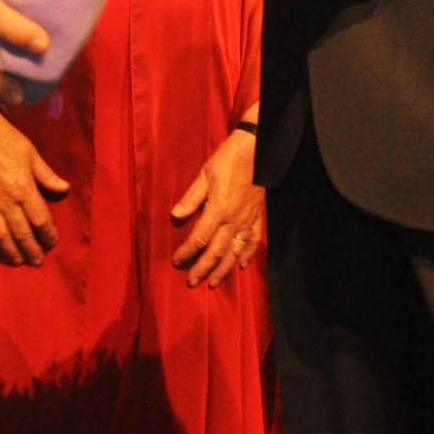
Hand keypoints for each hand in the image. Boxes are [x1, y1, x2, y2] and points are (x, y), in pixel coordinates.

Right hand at [0, 113, 68, 265]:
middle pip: (22, 234)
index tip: (53, 242)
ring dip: (11, 253)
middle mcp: (6, 201)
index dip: (48, 235)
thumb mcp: (31, 154)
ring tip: (20, 261)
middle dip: (32, 250)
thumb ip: (47, 175)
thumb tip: (65, 189)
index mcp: (24, 188)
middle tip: (38, 261)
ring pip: (1, 237)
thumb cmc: (6, 140)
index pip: (40, 220)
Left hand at [171, 128, 263, 286]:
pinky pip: (253, 241)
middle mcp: (233, 221)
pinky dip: (247, 254)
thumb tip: (175, 215)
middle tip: (192, 282)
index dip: (187, 252)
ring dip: (224, 269)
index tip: (177, 261)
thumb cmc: (228, 160)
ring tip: (214, 282)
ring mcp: (247, 221)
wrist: (257, 151)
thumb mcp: (205, 175)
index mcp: (218, 210)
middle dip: (203, 269)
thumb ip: (191, 198)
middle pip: (216, 252)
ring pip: (235, 252)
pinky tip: (242, 265)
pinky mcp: (257, 217)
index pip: (199, 239)